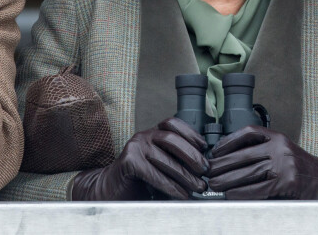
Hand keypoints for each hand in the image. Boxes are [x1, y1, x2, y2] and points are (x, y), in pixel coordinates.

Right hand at [72, 117, 208, 199]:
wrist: (112, 188)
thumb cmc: (140, 179)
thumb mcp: (160, 164)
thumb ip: (174, 159)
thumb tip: (202, 165)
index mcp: (152, 134)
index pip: (172, 123)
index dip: (190, 133)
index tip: (204, 147)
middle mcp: (143, 136)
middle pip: (171, 138)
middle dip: (191, 155)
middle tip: (204, 172)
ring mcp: (134, 147)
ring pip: (164, 157)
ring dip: (185, 175)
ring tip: (197, 187)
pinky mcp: (128, 162)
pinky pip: (153, 172)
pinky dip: (170, 185)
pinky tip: (181, 194)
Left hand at [208, 125, 317, 198]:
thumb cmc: (299, 169)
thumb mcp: (281, 151)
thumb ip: (259, 150)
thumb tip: (225, 157)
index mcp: (276, 137)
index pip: (247, 133)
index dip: (227, 141)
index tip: (214, 151)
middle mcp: (280, 148)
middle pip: (243, 155)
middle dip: (222, 164)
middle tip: (208, 171)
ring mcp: (285, 165)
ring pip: (248, 172)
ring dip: (228, 180)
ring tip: (215, 184)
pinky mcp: (288, 183)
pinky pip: (259, 188)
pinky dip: (242, 192)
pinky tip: (232, 194)